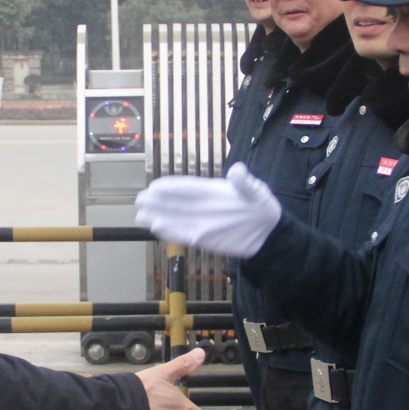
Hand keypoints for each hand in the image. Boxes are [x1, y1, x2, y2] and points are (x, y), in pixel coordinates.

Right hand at [134, 163, 282, 257]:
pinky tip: (156, 228)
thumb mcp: (256, 191)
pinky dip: (170, 233)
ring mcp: (202, 222)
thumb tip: (237, 170)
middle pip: (176, 203)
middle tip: (140, 199)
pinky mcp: (204, 239)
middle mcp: (202, 206)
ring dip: (158, 217)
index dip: (172, 187)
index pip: (188, 188)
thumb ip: (245, 182)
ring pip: (176, 219)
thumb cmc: (262, 205)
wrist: (269, 231)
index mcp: (212, 191)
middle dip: (158, 202)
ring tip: (140, 215)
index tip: (155, 186)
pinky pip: (184, 235)